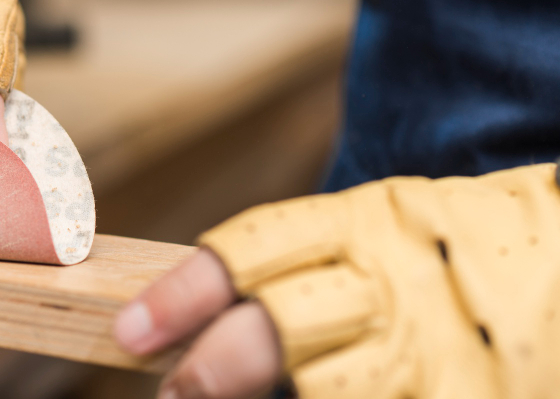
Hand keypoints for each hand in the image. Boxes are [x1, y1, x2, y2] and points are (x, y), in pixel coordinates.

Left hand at [119, 164, 559, 398]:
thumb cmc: (448, 241)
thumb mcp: (380, 220)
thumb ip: (304, 260)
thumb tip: (203, 313)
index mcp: (363, 219)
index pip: (253, 247)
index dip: (185, 292)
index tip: (131, 330)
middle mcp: (393, 279)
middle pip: (280, 323)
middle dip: (213, 367)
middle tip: (169, 395)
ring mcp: (436, 346)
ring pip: (328, 389)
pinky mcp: (469, 398)